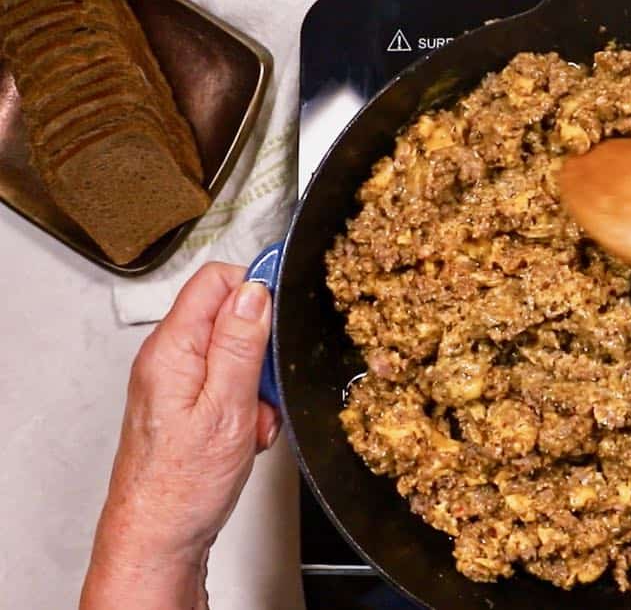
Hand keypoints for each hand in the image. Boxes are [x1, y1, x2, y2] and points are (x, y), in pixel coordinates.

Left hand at [80, 263, 277, 609]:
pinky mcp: (183, 405)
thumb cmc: (182, 485)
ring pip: (232, 355)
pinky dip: (246, 405)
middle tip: (266, 388)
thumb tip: (254, 291)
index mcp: (171, 349)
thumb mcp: (226, 408)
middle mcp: (166, 359)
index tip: (283, 313)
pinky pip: (225, 384)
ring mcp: (173, 382)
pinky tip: (244, 433)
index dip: (256, 288)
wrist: (158, 538)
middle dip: (261, 349)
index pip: (215, 281)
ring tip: (253, 420)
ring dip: (256, 384)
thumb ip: (240, 344)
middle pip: (227, 317)